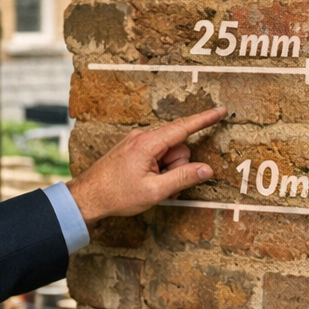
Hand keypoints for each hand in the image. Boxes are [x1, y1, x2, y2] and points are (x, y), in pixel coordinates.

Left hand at [66, 107, 225, 223]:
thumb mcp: (154, 191)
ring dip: (167, 171)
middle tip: (163, 186)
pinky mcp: (133, 149)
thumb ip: (183, 178)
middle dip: (178, 167)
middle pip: (177, 146)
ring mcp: (136, 142)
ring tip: (152, 186)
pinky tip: (147, 182)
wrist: (86, 197)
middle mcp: (142, 137)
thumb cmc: (116, 195)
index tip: (221, 111)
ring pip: (168, 153)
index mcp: (148, 143)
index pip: (184, 127)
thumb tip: (206, 169)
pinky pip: (156, 155)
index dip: (205, 120)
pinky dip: (158, 170)